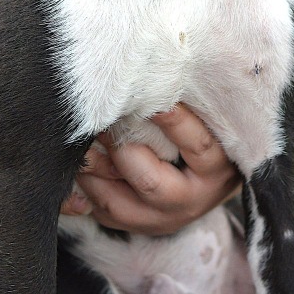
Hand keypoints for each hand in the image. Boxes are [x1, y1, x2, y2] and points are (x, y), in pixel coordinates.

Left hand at [61, 104, 240, 235]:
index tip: (152, 96)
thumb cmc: (211, 133)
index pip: (197, 144)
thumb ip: (188, 101)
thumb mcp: (211, 120)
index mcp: (217, 169)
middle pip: (149, 181)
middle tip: (102, 119)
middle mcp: (192, 200)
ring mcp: (163, 219)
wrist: (212, 178)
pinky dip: (84, 192)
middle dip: (120, 148)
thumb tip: (162, 67)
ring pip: (117, 203)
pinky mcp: (138, 226)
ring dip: (94, 173)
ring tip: (82, 144)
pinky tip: (77, 168)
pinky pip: (103, 214)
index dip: (174, 120)